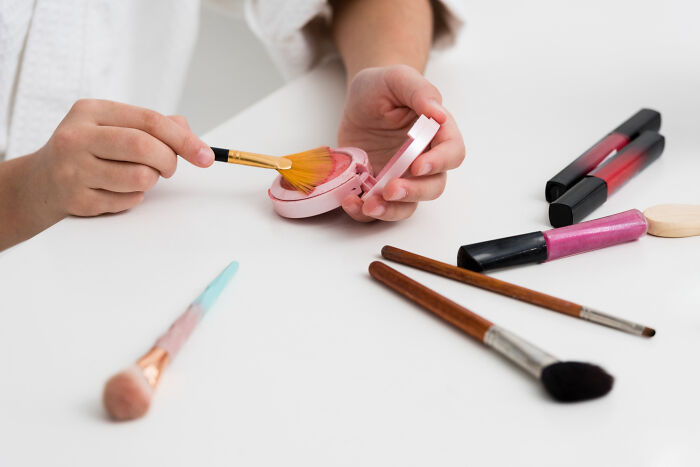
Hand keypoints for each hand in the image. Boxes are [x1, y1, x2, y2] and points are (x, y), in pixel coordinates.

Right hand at [33, 99, 213, 217]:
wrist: (39, 183)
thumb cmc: (86, 150)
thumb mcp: (111, 126)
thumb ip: (151, 125)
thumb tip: (187, 132)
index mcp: (90, 111)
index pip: (149, 121)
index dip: (184, 139)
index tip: (205, 155)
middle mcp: (77, 137)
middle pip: (144, 147)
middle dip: (168, 160)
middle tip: (169, 167)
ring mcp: (73, 170)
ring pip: (140, 178)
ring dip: (151, 181)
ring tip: (137, 176)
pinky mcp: (77, 200)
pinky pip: (128, 201)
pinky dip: (134, 197)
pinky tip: (117, 190)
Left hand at [338, 65, 464, 220]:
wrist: (360, 100)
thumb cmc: (383, 87)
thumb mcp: (397, 78)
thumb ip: (420, 91)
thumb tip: (438, 112)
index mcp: (437, 133)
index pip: (452, 153)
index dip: (439, 162)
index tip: (417, 165)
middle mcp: (424, 160)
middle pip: (433, 187)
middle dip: (413, 192)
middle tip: (390, 190)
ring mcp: (402, 178)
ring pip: (407, 206)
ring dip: (391, 210)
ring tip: (368, 205)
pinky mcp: (378, 188)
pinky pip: (377, 209)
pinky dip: (364, 213)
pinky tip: (350, 202)